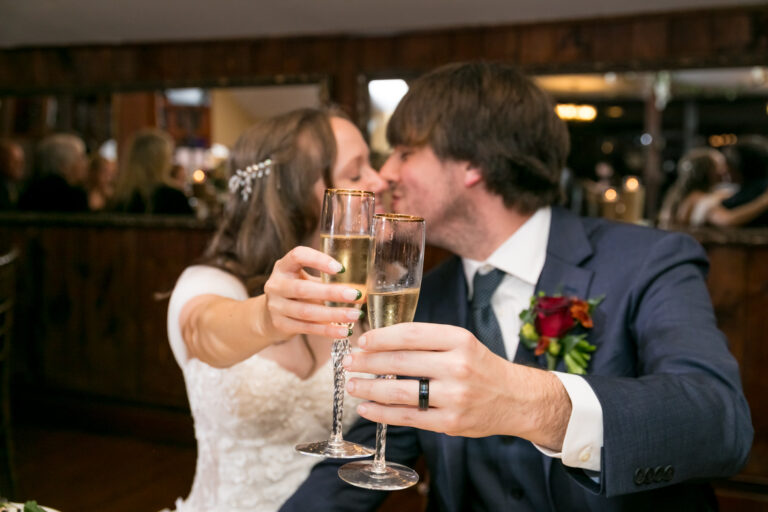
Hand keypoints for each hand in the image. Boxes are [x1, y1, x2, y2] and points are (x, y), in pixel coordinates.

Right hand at [260, 246, 362, 340]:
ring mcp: (276, 306)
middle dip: (331, 293)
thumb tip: (360, 288)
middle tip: (355, 295)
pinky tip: (344, 331)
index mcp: (284, 266)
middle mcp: (276, 285)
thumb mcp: (304, 279)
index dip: (319, 260)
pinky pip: (307, 328)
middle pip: (303, 289)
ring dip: (333, 314)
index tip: (340, 269)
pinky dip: (328, 330)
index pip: (298, 256)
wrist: (269, 315)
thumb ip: (325, 279)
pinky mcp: (281, 324)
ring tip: (355, 315)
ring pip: (306, 312)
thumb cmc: (295, 292)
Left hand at [343, 322, 570, 447]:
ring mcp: (454, 396)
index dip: (380, 337)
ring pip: (399, 391)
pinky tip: (366, 408)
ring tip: (352, 384)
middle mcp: (457, 366)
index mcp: (459, 340)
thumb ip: (426, 342)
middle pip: (400, 361)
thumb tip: (378, 342)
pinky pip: (407, 417)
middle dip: (368, 361)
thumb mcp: (461, 343)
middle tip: (349, 362)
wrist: (517, 399)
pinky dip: (382, 413)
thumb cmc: (481, 367)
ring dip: (369, 388)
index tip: (362, 340)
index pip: (410, 335)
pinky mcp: (450, 422)